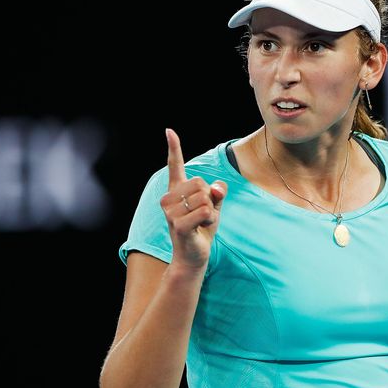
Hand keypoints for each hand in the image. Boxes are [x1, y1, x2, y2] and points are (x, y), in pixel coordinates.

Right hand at [160, 128, 227, 268]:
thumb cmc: (202, 229)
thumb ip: (217, 192)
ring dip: (211, 212)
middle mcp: (169, 199)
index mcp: (176, 191)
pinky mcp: (178, 225)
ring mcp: (171, 212)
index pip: (175, 166)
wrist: (194, 256)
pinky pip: (205, 212)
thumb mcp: (214, 206)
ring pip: (205, 198)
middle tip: (204, 215)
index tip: (169, 131)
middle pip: (201, 183)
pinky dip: (211, 220)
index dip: (173, 148)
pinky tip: (201, 229)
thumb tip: (215, 187)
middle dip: (210, 198)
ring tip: (201, 223)